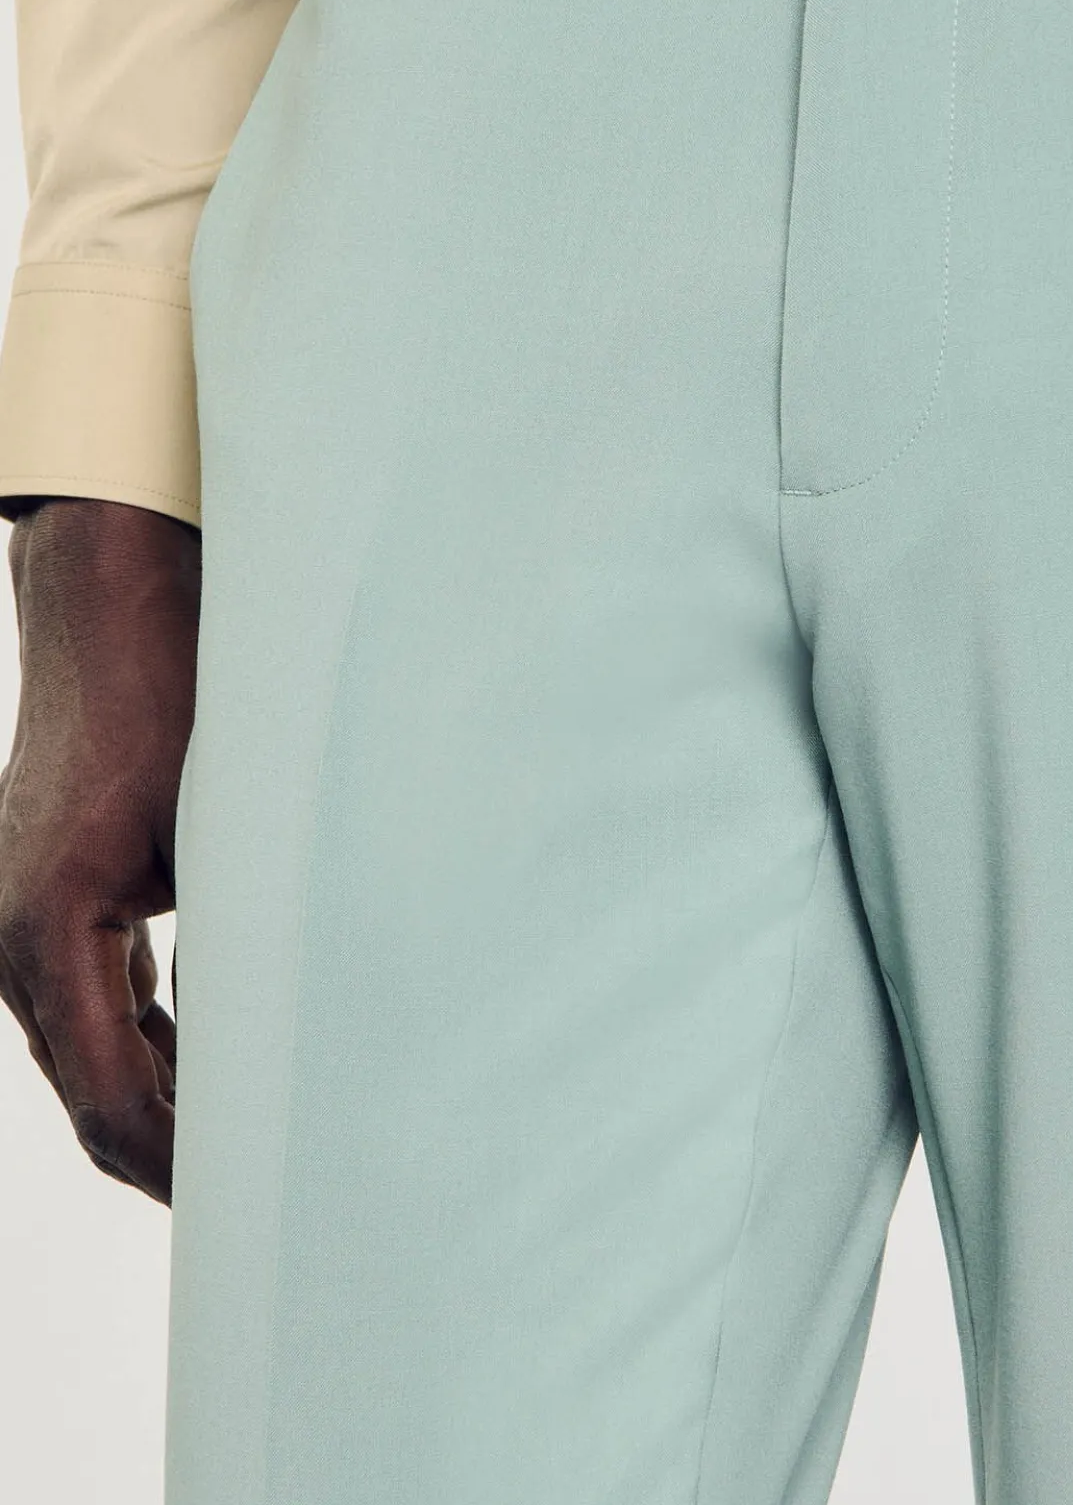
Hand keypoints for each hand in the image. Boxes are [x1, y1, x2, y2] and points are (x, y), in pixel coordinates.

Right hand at [0, 498, 198, 1203]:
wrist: (109, 615)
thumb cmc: (169, 703)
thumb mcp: (220, 824)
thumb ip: (241, 932)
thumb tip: (304, 1025)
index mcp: (49, 933)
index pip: (114, 1095)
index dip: (181, 1159)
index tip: (247, 1197)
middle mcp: (18, 944)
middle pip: (95, 1095)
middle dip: (172, 1153)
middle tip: (263, 1197)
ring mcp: (27, 927)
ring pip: (93, 1056)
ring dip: (164, 1104)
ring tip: (251, 1148)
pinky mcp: (55, 905)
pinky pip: (96, 1005)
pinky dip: (152, 1045)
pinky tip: (218, 1066)